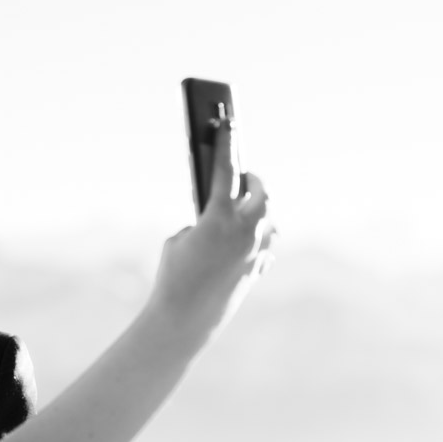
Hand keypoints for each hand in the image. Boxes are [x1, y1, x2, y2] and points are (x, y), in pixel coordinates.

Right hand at [151, 117, 274, 338]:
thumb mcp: (179, 239)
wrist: (185, 318)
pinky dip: (259, 239)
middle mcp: (244, 230)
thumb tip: (220, 218)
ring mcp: (256, 250)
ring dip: (260, 210)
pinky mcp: (258, 269)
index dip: (225, 143)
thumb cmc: (173, 275)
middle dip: (252, 180)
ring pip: (269, 219)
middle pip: (260, 192)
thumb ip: (203, 222)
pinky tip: (252, 239)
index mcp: (218, 216)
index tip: (226, 122)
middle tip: (243, 174)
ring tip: (250, 206)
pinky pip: (266, 245)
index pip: (225, 169)